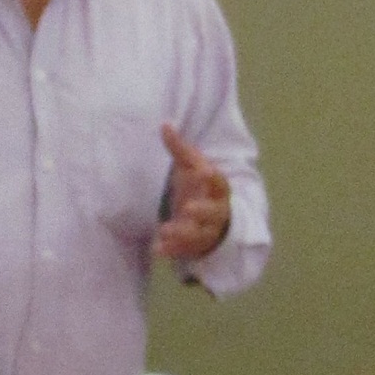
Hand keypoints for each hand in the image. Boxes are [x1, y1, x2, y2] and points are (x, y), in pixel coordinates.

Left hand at [153, 123, 230, 260]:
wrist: (214, 219)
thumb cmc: (199, 187)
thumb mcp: (191, 167)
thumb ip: (179, 149)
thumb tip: (164, 124)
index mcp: (218, 188)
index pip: (218, 182)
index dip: (211, 177)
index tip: (203, 172)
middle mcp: (216, 211)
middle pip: (213, 212)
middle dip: (202, 211)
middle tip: (188, 208)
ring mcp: (207, 230)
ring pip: (198, 234)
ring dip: (182, 233)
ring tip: (164, 230)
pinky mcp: (195, 245)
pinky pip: (184, 250)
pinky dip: (171, 250)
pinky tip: (156, 249)